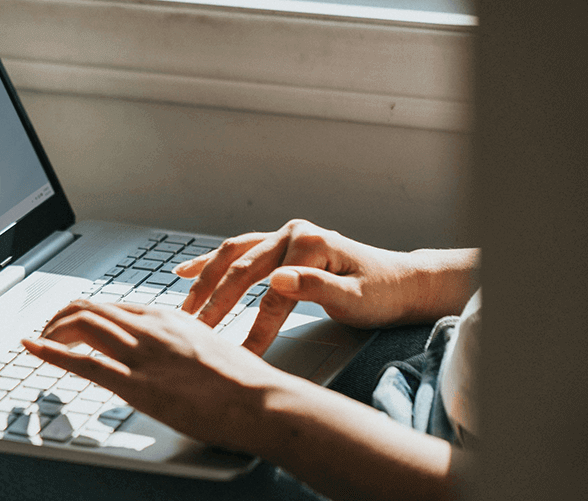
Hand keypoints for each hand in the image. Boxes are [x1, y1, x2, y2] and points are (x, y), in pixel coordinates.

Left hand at [21, 299, 288, 449]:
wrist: (261, 400)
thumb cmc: (244, 382)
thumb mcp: (210, 348)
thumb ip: (183, 345)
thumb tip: (174, 356)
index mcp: (169, 317)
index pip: (114, 306)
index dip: (86, 314)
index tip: (72, 324)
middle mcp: (151, 328)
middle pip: (91, 308)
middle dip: (61, 318)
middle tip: (47, 332)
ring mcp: (142, 354)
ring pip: (82, 325)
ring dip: (52, 331)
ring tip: (39, 341)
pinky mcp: (137, 384)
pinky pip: (83, 362)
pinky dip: (50, 352)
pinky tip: (34, 348)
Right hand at [174, 219, 471, 354]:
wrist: (402, 282)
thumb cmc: (382, 293)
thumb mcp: (356, 297)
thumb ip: (316, 287)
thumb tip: (277, 280)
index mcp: (311, 243)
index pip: (272, 292)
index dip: (254, 326)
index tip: (239, 354)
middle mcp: (293, 233)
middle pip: (243, 269)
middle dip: (216, 303)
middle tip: (196, 332)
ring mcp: (284, 236)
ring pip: (233, 256)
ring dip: (205, 281)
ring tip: (185, 308)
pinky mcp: (280, 245)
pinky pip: (238, 251)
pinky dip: (211, 262)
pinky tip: (185, 271)